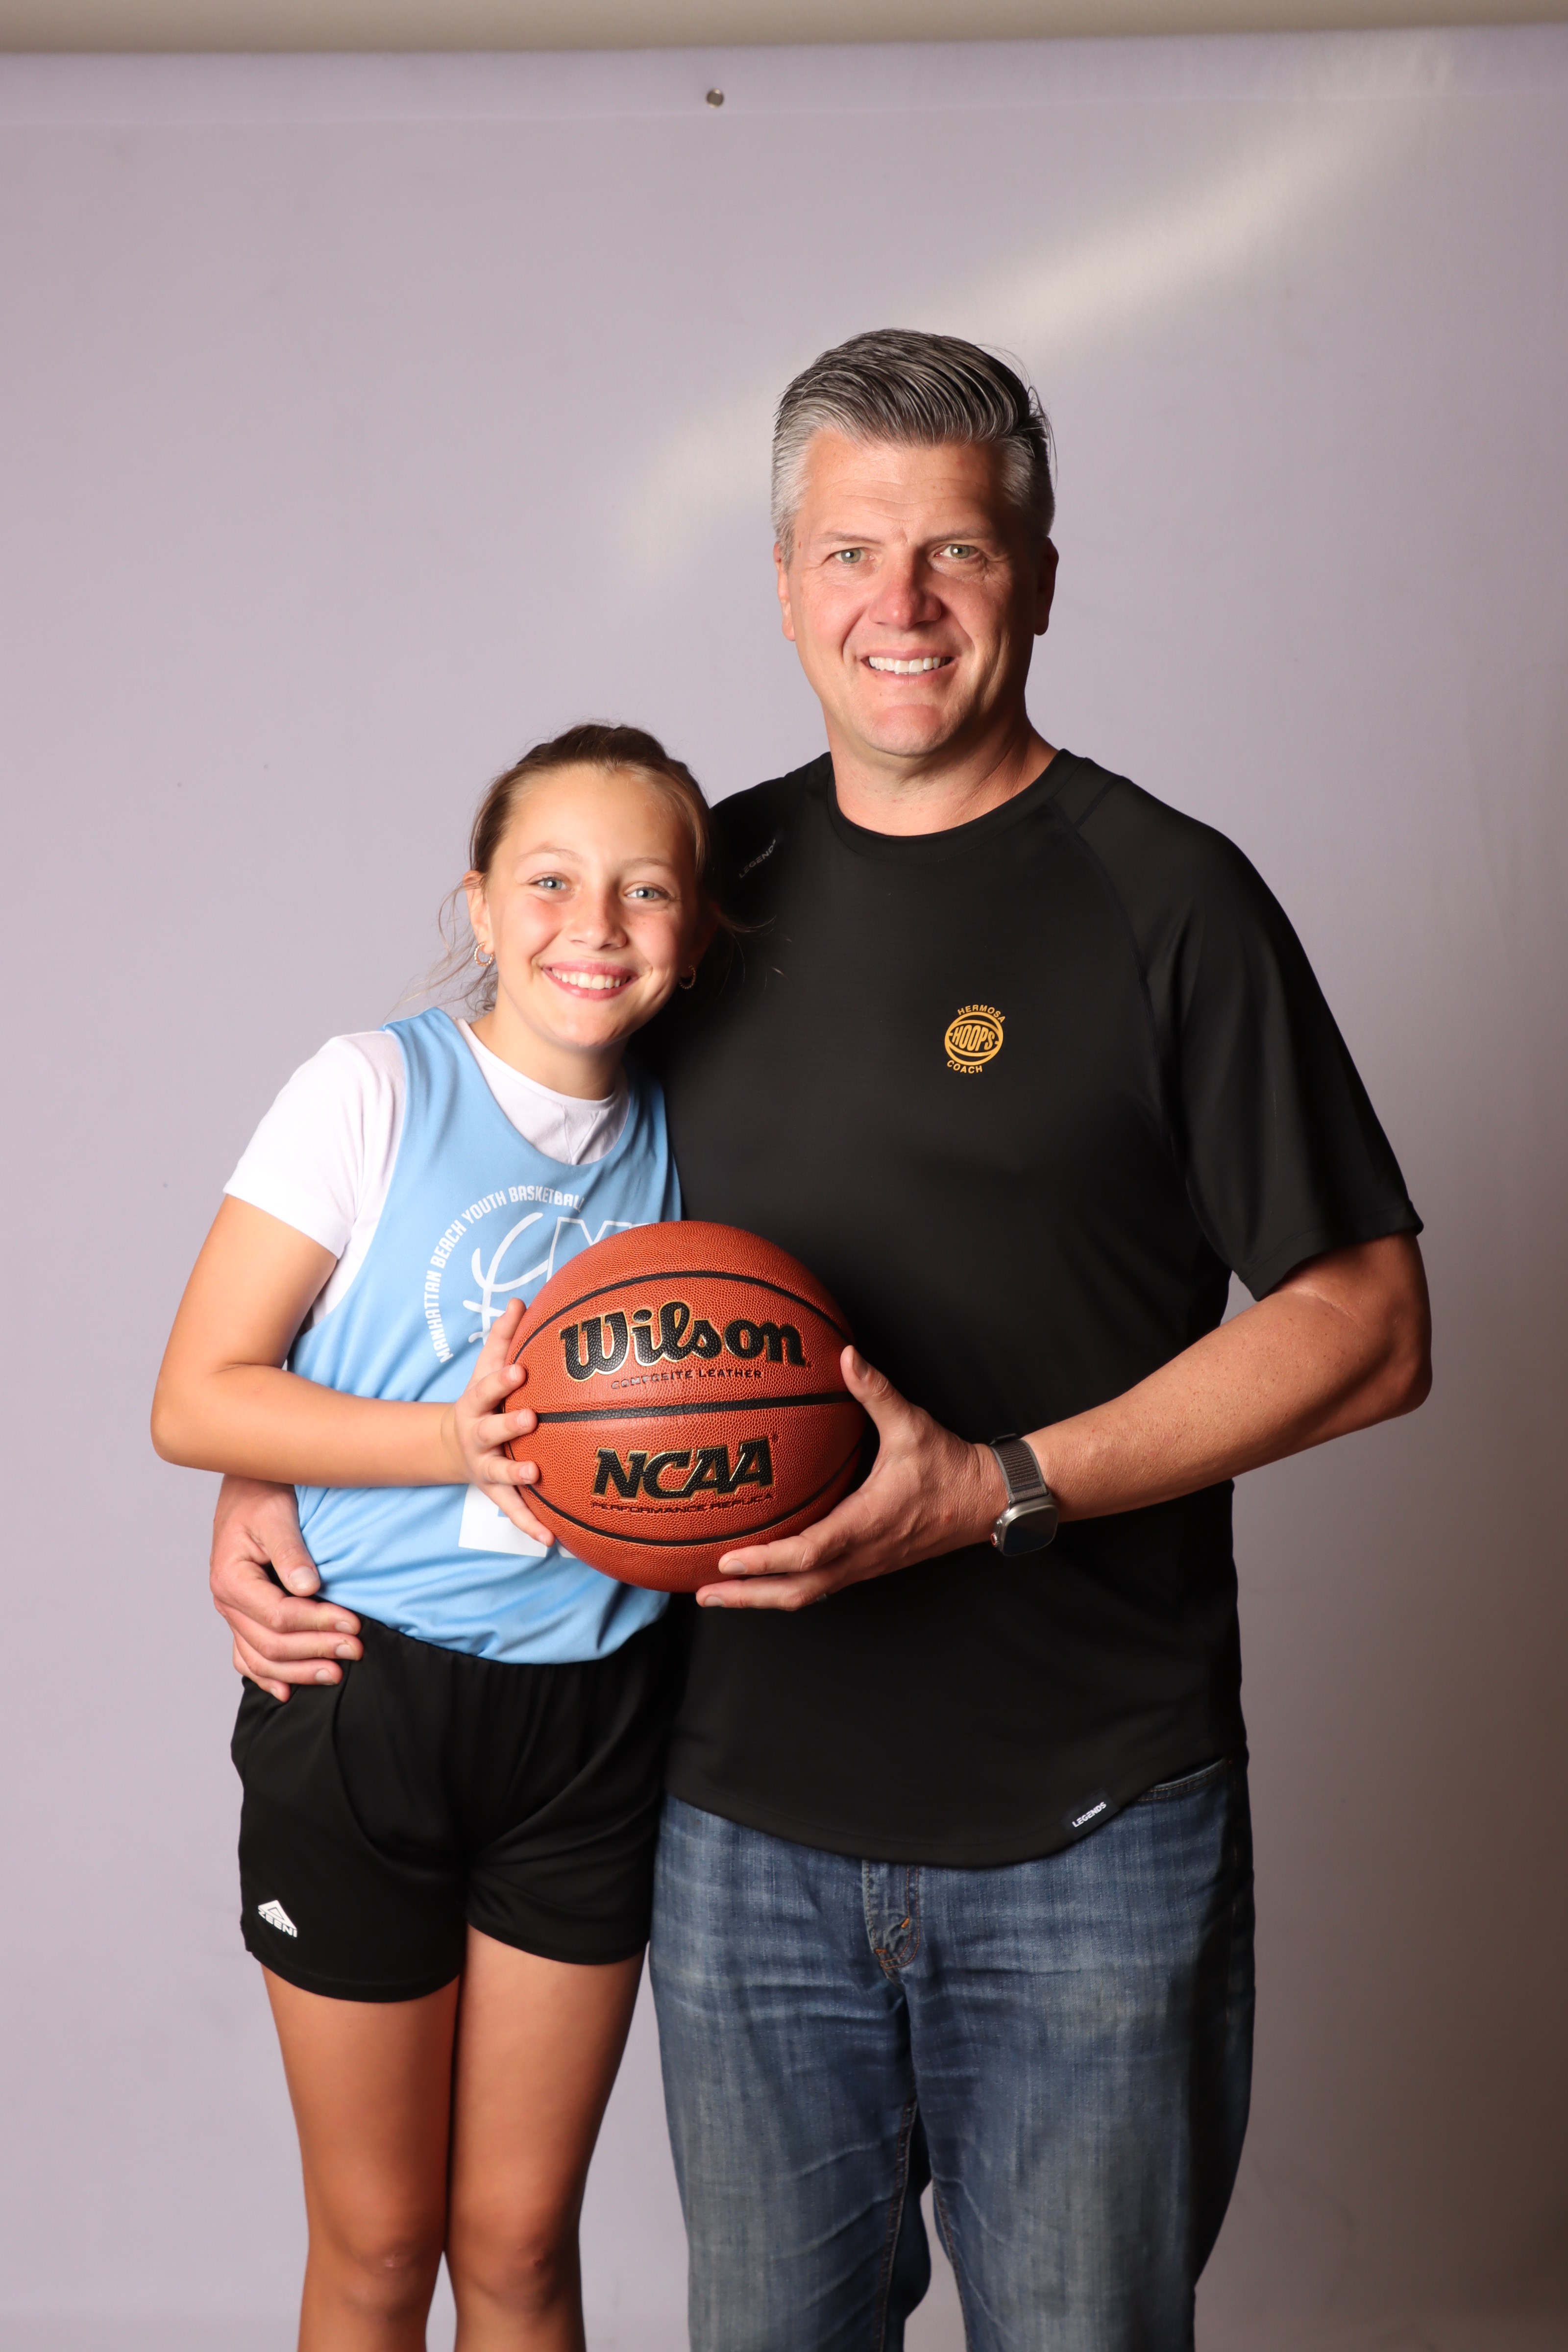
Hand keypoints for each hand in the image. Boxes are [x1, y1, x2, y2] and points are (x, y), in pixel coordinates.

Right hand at [210, 1474, 361, 1701]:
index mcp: (231, 1579)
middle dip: (317, 1650)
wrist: (248, 1488)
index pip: (278, 1616)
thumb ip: (290, 1550)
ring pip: (261, 1658)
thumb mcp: (275, 1514)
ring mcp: (233, 1614)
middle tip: (356, 1649)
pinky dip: (268, 1676)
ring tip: (336, 1673)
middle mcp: (227, 1602)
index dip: (317, 1623)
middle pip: (272, 1643)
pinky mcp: (243, 1617)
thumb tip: (308, 1586)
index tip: (354, 1622)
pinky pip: (248, 1656)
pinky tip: (288, 1692)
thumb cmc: (262, 1496)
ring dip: (299, 1671)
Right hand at [441, 1300, 552, 1546]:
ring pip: (500, 1473)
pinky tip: (551, 1540)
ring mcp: (486, 1467)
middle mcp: (479, 1436)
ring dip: (517, 1475)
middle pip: (491, 1429)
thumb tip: (520, 1300)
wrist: (455, 1445)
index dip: (503, 1379)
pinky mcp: (496, 1494)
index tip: (522, 1369)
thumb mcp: (487, 1368)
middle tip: (530, 1418)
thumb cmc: (484, 1399)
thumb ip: (503, 1337)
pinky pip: (514, 1512)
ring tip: (536, 1476)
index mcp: (477, 1402)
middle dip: (509, 1424)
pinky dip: (530, 1526)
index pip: (489, 1387)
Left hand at [697, 1349, 1005, 1611]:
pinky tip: (764, 1580)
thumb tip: (846, 1355)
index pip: (809, 1553)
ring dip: (764, 1598)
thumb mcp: (913, 1424)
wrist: (987, 1501)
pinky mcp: (869, 1565)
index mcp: (869, 1522)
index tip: (728, 1560)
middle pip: (798, 1590)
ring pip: (809, 1595)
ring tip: (722, 1593)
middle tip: (705, 1593)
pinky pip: (821, 1586)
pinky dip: (787, 1588)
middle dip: (749, 1595)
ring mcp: (867, 1565)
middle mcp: (864, 1553)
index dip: (766, 1561)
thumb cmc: (950, 1465)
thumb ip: (876, 1391)